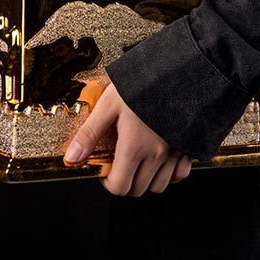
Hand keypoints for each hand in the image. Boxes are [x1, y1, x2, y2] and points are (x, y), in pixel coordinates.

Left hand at [64, 83, 191, 195]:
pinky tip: (160, 159)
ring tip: (139, 160)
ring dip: (146, 179)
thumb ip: (90, 133)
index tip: (106, 168)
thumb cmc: (143, 83)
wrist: (178, 70)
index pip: (119, 186)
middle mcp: (156, 154)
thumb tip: (72, 157)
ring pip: (159, 185)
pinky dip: (170, 173)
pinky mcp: (188, 146)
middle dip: (125, 180)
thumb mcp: (109, 104)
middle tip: (120, 162)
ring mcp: (175, 152)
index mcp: (134, 147)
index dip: (108, 181)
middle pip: (137, 189)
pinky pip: (181, 174)